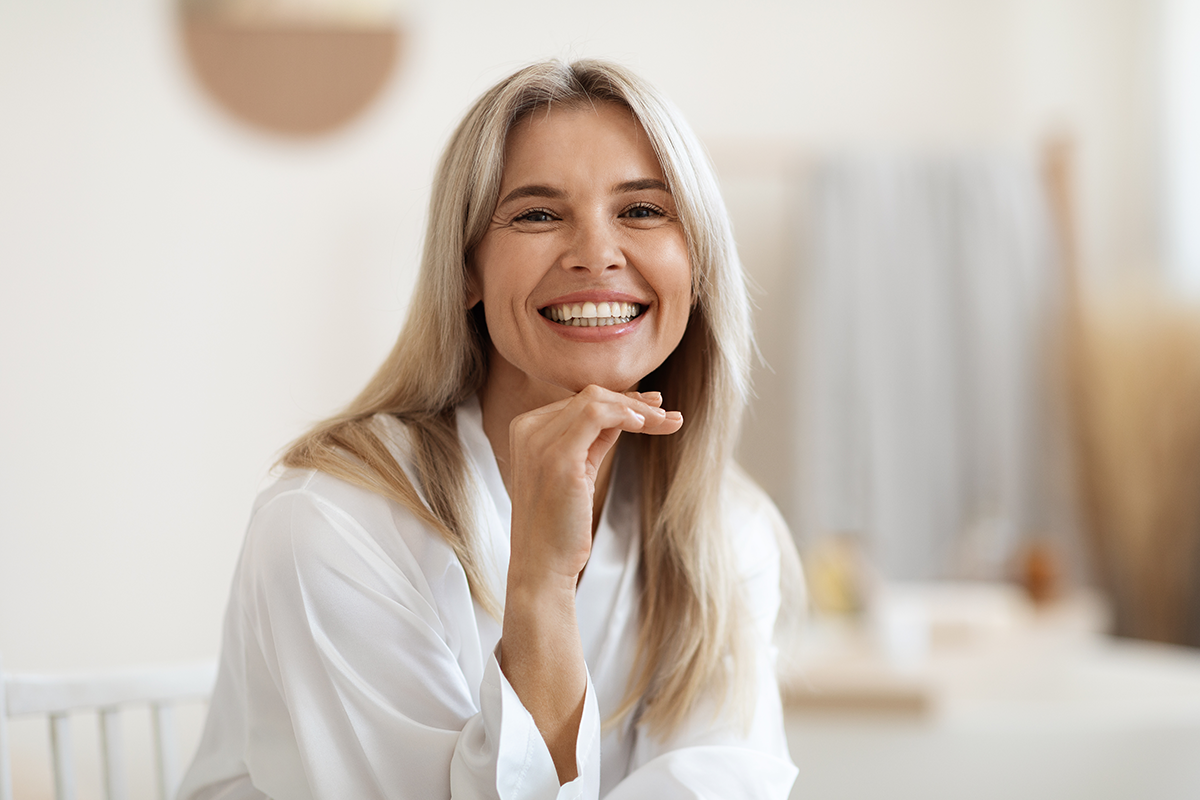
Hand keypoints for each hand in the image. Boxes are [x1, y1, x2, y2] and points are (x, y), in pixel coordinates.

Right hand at [499, 385, 680, 783]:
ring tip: (668, 422)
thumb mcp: (576, 472)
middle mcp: (527, 429)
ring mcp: (539, 441)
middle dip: (635, 403)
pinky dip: (626, 414)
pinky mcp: (558, 457)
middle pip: (591, 397)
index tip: (653, 409)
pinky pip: (597, 414)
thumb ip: (593, 440)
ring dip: (638, 409)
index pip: (579, 402)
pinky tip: (647, 426)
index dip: (620, 401)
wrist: (541, 567)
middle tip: (670, 416)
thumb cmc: (559, 526)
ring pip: (597, 400)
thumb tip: (627, 412)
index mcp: (526, 430)